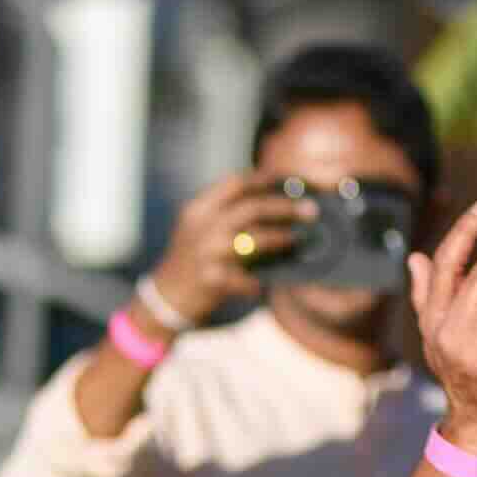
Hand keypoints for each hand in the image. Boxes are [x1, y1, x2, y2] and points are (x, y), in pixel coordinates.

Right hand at [148, 171, 284, 333]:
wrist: (165, 297)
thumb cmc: (191, 259)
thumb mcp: (198, 226)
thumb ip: (225, 211)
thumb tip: (271, 199)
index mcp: (200, 208)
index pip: (237, 183)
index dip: (268, 179)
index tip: (294, 180)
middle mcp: (203, 226)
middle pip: (252, 208)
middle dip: (285, 207)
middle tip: (311, 211)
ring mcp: (207, 253)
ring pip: (253, 240)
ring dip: (280, 239)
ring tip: (298, 240)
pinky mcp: (212, 280)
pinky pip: (246, 279)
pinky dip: (259, 282)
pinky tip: (268, 284)